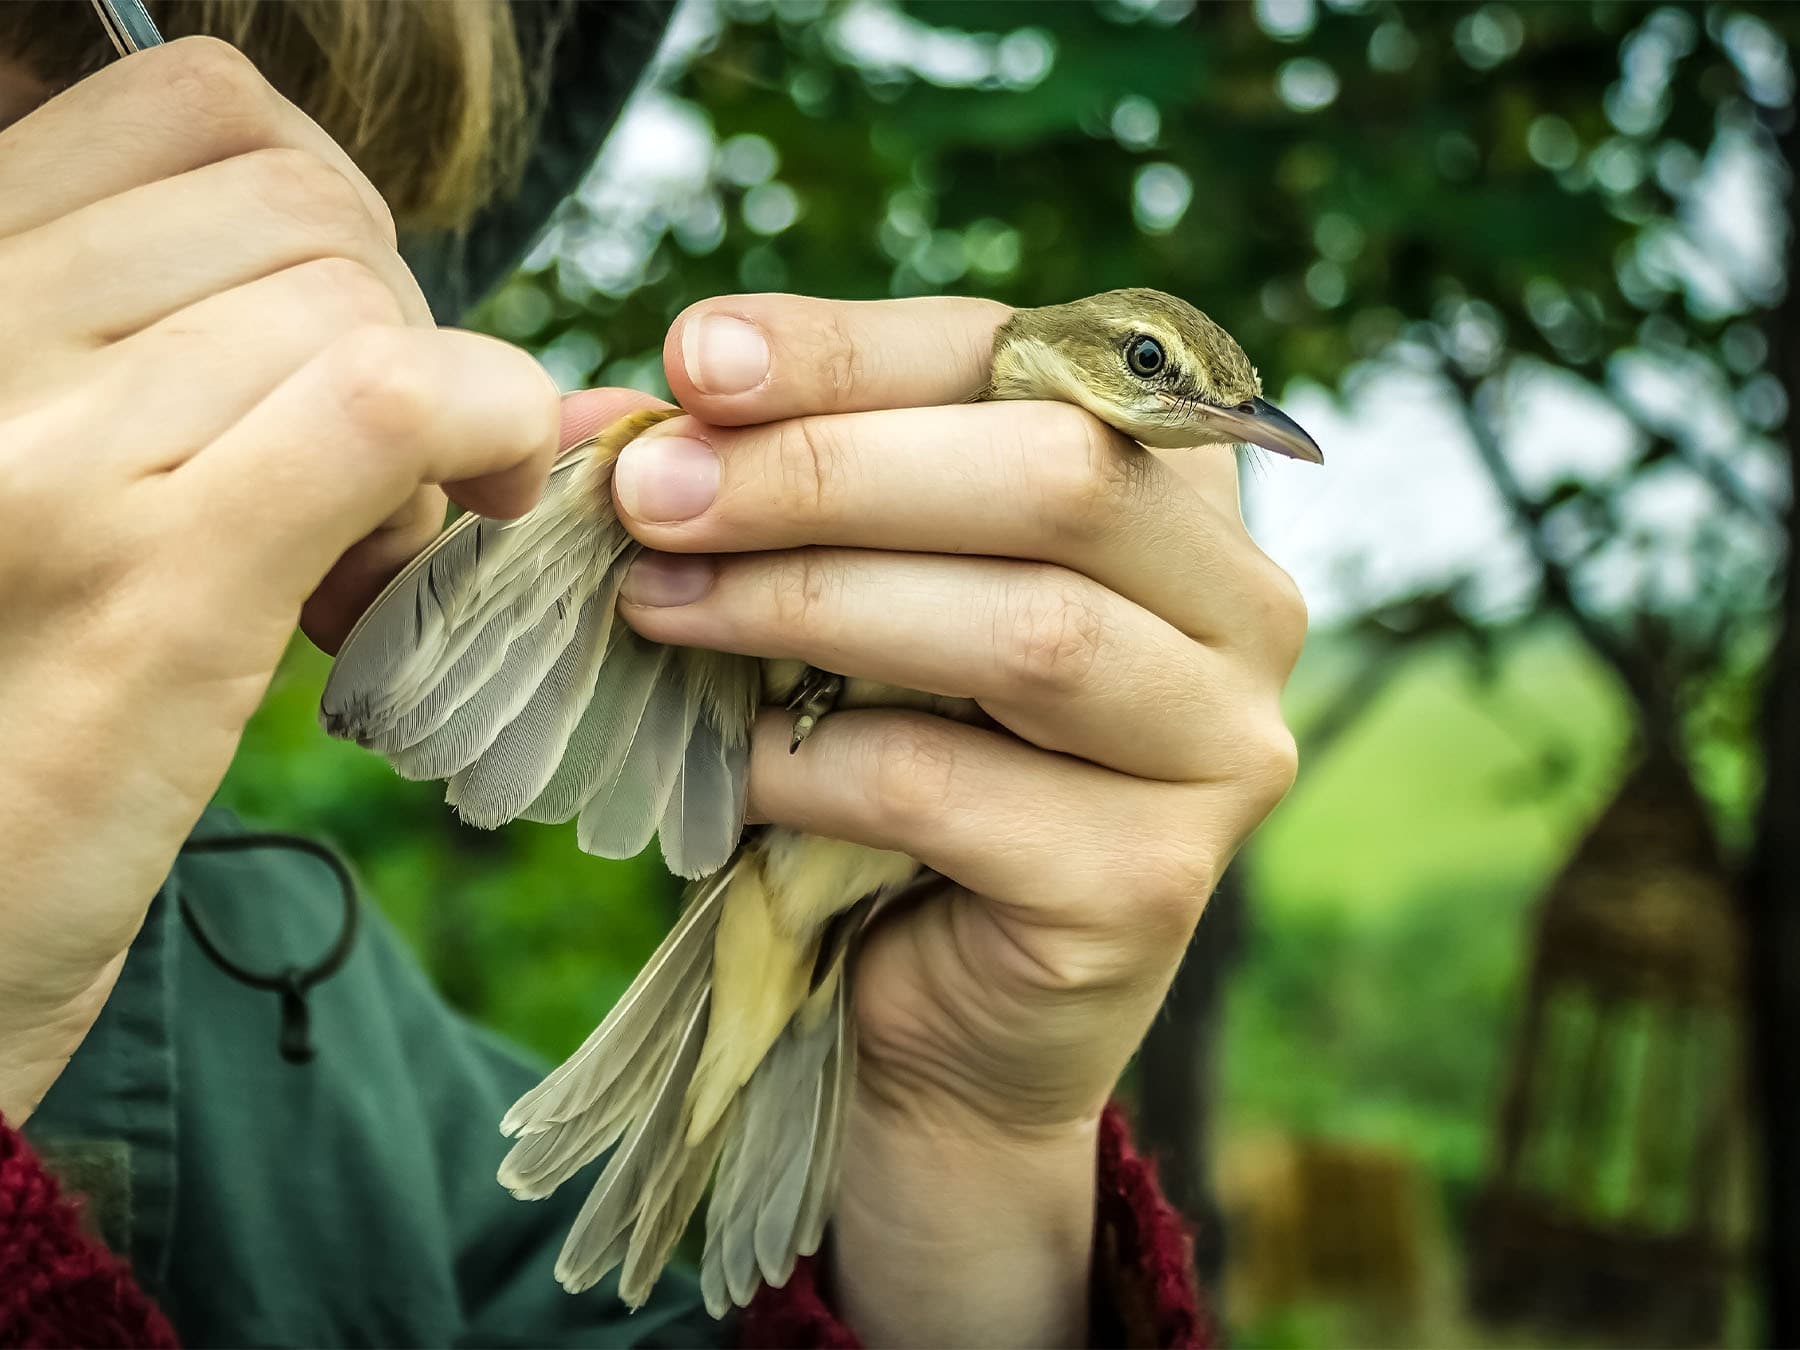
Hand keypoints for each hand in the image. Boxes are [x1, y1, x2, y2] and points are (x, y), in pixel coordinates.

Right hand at [0, 37, 567, 1121]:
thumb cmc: (14, 676)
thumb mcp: (48, 438)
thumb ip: (156, 319)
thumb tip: (358, 229)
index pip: (197, 105)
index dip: (323, 207)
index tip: (340, 325)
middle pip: (305, 208)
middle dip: (390, 318)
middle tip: (374, 461)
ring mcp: (38, 450)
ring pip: (362, 309)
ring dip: (432, 410)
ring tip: (369, 534)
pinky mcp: (155, 579)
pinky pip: (394, 400)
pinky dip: (490, 428)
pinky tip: (484, 503)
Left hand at [614, 294, 1304, 1343]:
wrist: (937, 1005)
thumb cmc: (893, 766)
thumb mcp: (842, 595)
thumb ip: (763, 496)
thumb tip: (591, 413)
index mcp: (1175, 490)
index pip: (1029, 365)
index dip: (857, 350)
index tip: (691, 354)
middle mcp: (1240, 605)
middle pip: (1059, 477)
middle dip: (831, 470)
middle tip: (654, 489)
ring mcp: (1219, 749)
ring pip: (1027, 630)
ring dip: (813, 602)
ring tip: (658, 603)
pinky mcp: (1155, 883)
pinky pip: (955, 790)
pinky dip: (811, 765)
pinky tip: (729, 767)